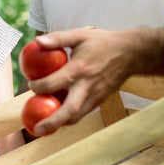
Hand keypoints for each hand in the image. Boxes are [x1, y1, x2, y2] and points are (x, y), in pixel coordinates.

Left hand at [26, 27, 149, 134]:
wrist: (132, 53)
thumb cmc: (103, 42)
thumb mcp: (80, 35)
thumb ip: (58, 38)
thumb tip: (37, 41)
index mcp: (79, 69)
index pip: (54, 83)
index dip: (38, 87)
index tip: (31, 85)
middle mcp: (88, 86)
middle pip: (69, 110)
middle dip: (52, 122)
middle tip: (36, 129)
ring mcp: (96, 95)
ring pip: (77, 116)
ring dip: (60, 124)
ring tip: (44, 128)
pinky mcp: (101, 100)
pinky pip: (83, 112)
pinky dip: (70, 117)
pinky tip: (59, 116)